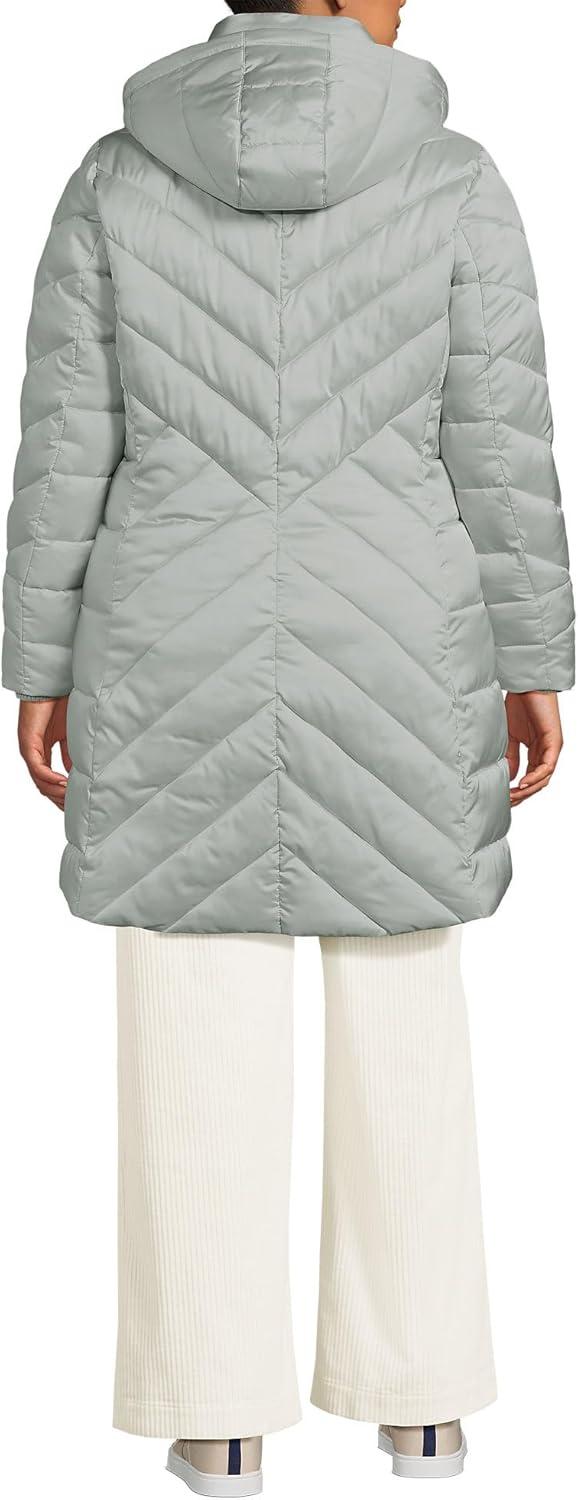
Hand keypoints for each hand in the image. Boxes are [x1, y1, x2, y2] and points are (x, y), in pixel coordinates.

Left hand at [18, 697, 70, 809]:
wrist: (52, 684)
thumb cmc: (60, 704)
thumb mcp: (70, 736)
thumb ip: (71, 754)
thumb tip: (76, 774)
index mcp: (41, 751)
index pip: (48, 781)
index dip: (61, 794)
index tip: (75, 803)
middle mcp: (33, 753)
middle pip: (42, 785)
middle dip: (59, 799)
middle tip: (74, 808)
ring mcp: (29, 749)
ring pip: (39, 780)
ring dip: (55, 792)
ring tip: (70, 799)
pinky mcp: (28, 743)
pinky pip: (38, 768)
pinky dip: (50, 778)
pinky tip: (63, 784)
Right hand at [505, 691, 562, 806]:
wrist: (526, 685)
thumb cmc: (519, 705)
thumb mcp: (510, 736)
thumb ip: (511, 757)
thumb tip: (509, 778)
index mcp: (537, 751)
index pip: (530, 778)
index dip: (518, 791)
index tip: (503, 798)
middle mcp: (547, 752)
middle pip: (538, 782)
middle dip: (523, 795)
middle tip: (507, 803)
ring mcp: (552, 748)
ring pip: (544, 778)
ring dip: (528, 790)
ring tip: (513, 796)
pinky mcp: (555, 742)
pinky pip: (547, 766)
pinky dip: (534, 777)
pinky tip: (522, 783)